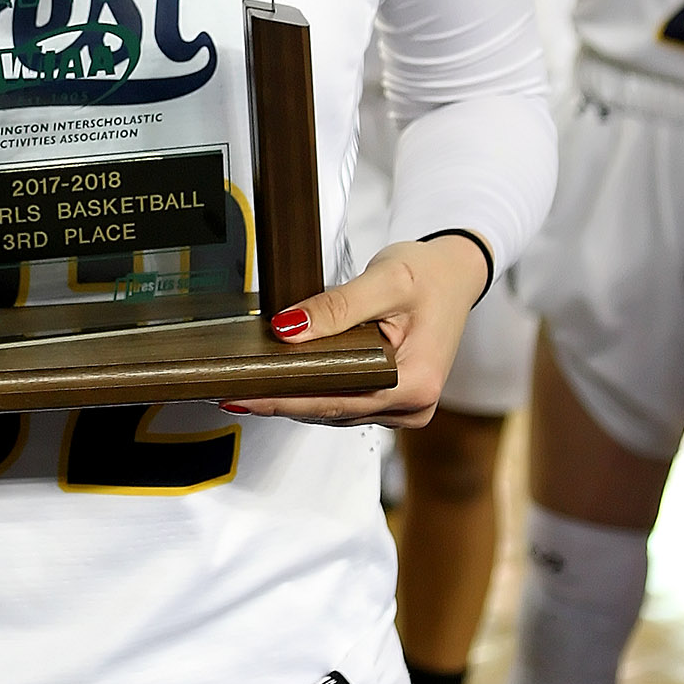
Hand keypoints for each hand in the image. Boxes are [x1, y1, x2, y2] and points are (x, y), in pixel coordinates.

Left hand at [219, 233, 489, 429]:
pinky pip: (345, 402)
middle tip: (228, 391)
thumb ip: (336, 308)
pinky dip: (314, 392)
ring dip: (294, 398)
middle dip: (280, 400)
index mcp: (415, 384)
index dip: (284, 399)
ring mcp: (405, 409)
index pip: (335, 399)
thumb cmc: (428, 274)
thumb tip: (287, 330)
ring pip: (336, 410)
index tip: (240, 394)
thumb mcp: (385, 281)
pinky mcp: (394, 400)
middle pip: (332, 410)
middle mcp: (413, 407)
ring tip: (245, 386)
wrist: (456, 273)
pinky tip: (282, 381)